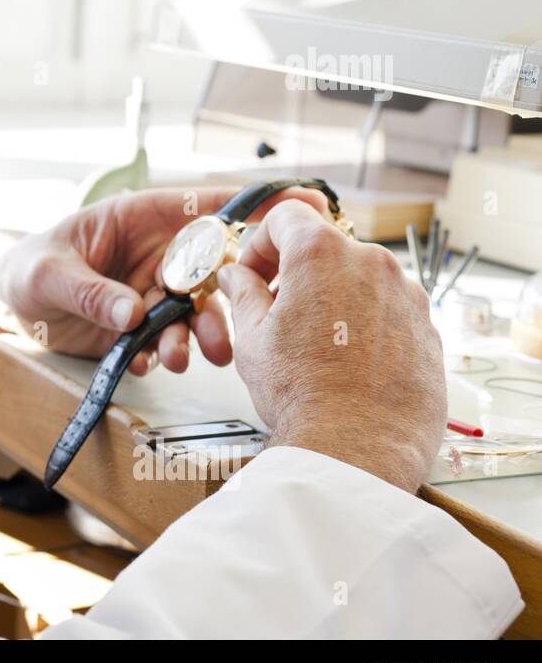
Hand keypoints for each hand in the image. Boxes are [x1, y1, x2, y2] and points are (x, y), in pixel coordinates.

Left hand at [0, 186, 329, 373]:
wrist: (11, 302)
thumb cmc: (30, 267)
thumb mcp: (50, 274)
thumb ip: (91, 291)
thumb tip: (134, 314)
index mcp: (140, 220)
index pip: (202, 205)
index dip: (251, 203)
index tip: (300, 203)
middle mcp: (157, 254)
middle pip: (209, 270)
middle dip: (227, 300)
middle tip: (224, 337)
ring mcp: (154, 292)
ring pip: (193, 313)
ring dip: (196, 338)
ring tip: (180, 360)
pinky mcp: (144, 327)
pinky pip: (164, 341)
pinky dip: (160, 355)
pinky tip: (146, 363)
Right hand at [216, 200, 444, 491]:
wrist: (357, 446)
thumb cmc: (301, 393)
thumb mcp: (250, 338)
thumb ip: (242, 294)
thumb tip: (235, 275)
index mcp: (321, 254)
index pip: (287, 216)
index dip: (261, 242)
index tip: (253, 274)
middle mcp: (371, 262)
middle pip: (325, 248)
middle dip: (296, 273)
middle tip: (276, 313)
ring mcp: (405, 293)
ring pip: (358, 279)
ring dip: (332, 297)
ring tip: (313, 344)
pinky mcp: (427, 325)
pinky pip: (388, 309)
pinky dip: (364, 323)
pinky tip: (347, 361)